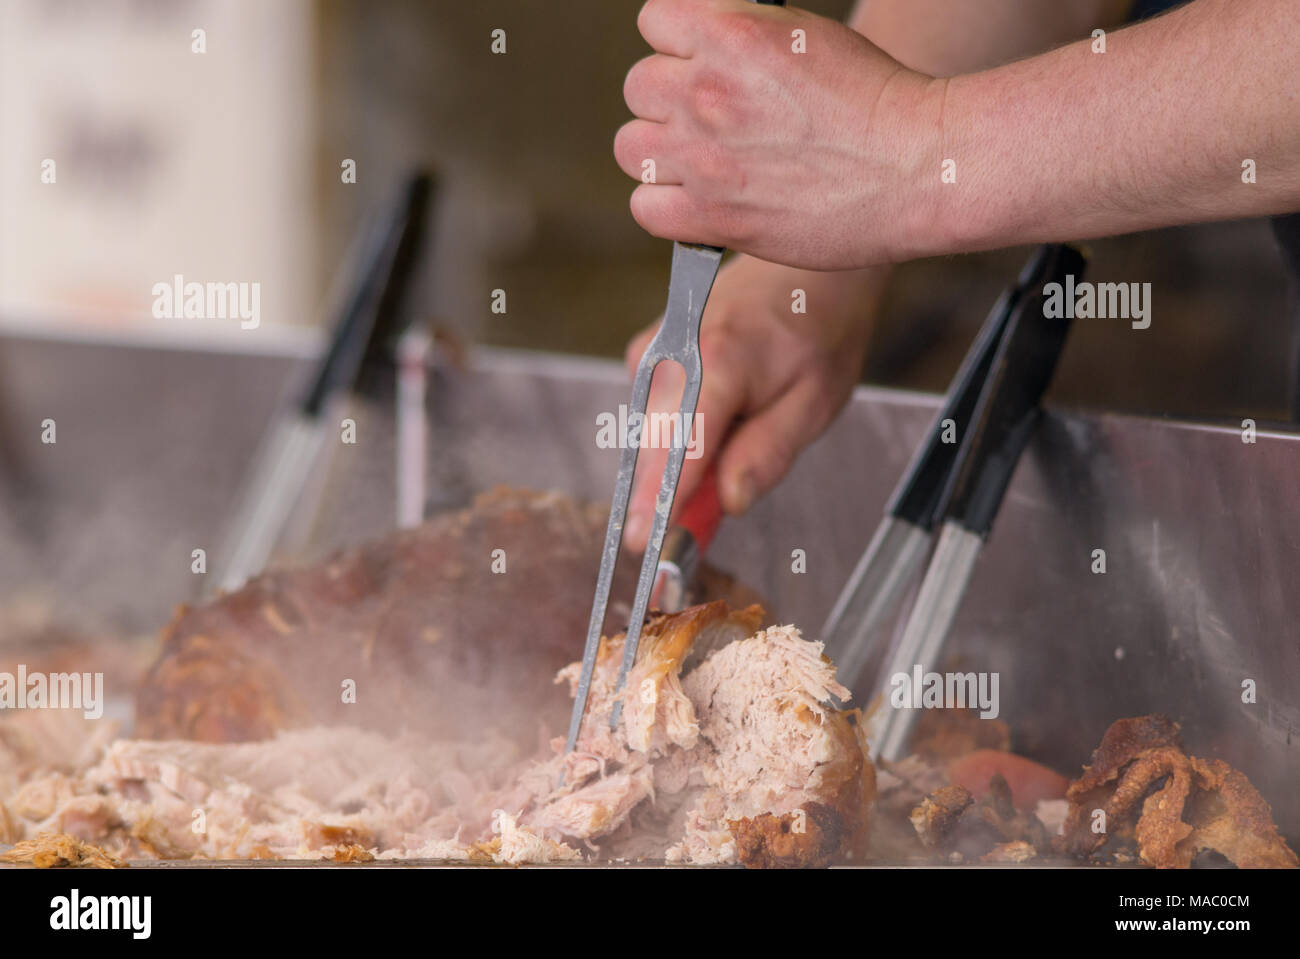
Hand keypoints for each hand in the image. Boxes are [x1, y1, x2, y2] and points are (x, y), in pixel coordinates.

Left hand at [616, 0, 943, 268]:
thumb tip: (706, 47)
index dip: (678, 44)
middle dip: (670, 99)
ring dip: (660, 153)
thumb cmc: (874, 101)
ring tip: (703, 162)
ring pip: (630, 147)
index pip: (654, 20)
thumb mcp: (802, 36)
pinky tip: (699, 202)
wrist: (915, 167)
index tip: (702, 64)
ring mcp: (703, 157)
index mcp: (728, 34)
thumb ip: (741, 38)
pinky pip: (645, 206)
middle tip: (712, 120)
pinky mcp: (711, 215)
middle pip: (638, 86)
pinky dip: (665, 206)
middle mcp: (705, 92)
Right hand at [622, 254, 884, 551]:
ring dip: (676, 467)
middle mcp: (670, 353)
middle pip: (652, 450)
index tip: (645, 546)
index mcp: (717, 362)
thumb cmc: (818, 329)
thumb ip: (768, 453)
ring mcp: (652, 352)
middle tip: (691, 531)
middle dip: (667, 496)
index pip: (678, 449)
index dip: (661, 503)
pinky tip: (717, 424)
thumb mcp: (814, 401)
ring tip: (734, 443)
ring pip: (649, 439)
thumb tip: (730, 501)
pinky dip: (677, 439)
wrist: (802, 268)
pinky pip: (653, 419)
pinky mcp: (647, 356)